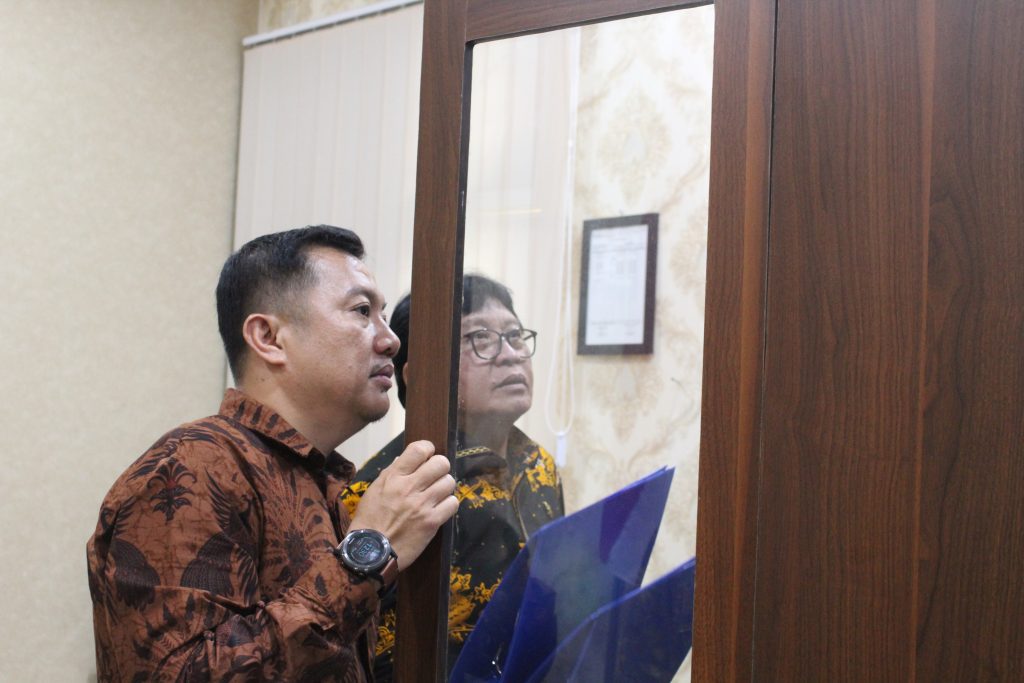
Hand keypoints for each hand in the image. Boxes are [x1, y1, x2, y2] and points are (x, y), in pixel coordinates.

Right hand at [349, 440, 457, 569]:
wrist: (370, 552)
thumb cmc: (369, 520)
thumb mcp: (374, 490)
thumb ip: (391, 473)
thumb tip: (404, 459)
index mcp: (393, 477)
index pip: (419, 449)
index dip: (428, 449)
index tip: (426, 457)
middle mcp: (410, 487)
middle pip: (441, 463)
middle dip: (440, 468)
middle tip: (434, 477)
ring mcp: (422, 504)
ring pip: (449, 482)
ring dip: (444, 487)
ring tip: (436, 495)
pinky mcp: (432, 522)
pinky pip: (453, 503)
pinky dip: (448, 505)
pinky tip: (439, 509)